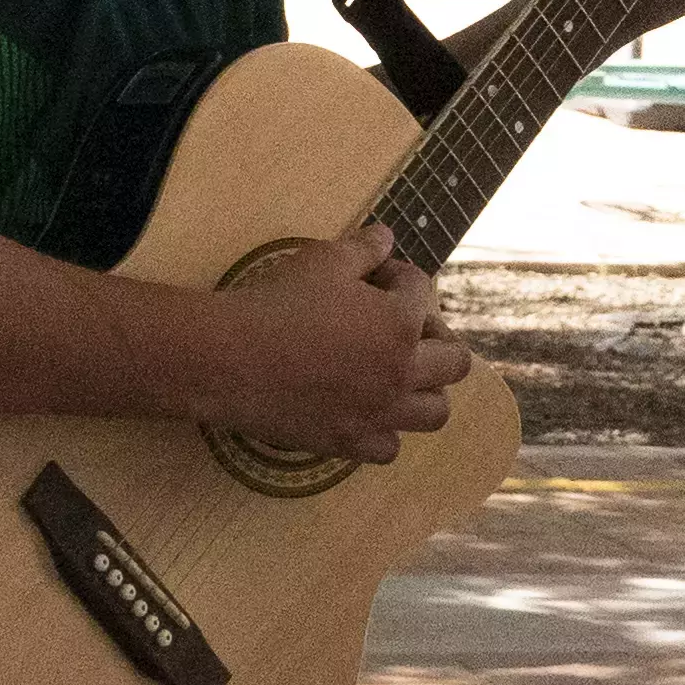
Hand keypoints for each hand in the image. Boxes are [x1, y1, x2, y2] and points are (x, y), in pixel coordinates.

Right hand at [208, 224, 471, 463]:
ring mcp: (380, 414)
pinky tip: (365, 411)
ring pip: (436, 413)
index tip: (376, 276)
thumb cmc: (278, 303)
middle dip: (435, 338)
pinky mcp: (350, 442)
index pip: (422, 292)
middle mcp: (402, 373)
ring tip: (400, 375)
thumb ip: (364, 249)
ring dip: (426, 390)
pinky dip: (385, 431)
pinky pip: (389, 448)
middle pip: (454, 362)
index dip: (399, 277)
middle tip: (402, 328)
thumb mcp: (324, 261)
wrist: (229, 359)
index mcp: (401, 324)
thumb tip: (386, 236)